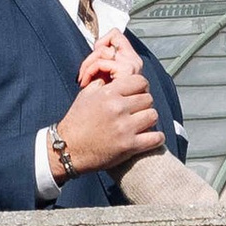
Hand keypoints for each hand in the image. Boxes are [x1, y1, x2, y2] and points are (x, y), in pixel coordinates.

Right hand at [54, 37, 163, 176]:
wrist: (69, 149)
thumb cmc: (76, 122)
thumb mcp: (85, 95)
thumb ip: (102, 83)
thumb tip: (114, 76)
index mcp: (108, 93)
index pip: (139, 81)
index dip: (141, 87)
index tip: (138, 93)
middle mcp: (118, 108)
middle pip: (148, 98)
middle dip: (144, 104)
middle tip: (139, 110)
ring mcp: (125, 127)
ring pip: (153, 115)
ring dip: (149, 119)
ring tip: (143, 123)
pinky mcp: (129, 146)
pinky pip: (155, 138)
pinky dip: (156, 138)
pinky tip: (152, 137)